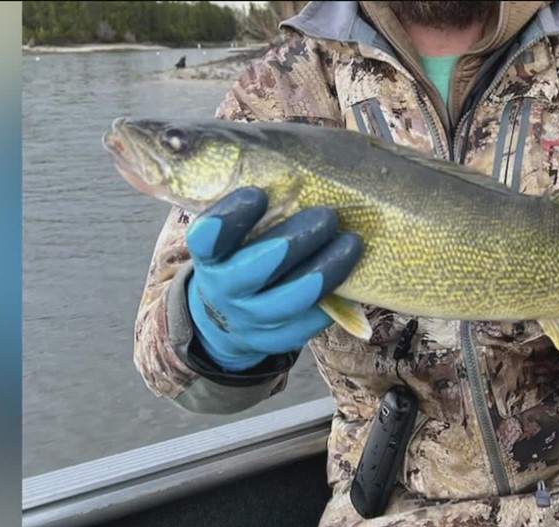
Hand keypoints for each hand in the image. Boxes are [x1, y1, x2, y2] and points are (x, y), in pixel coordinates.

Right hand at [185, 187, 362, 371]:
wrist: (226, 316)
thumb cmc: (240, 255)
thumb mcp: (235, 232)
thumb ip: (256, 204)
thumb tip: (293, 155)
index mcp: (209, 257)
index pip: (207, 239)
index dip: (231, 217)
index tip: (258, 194)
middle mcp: (223, 290)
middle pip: (256, 269)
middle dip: (295, 241)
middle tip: (327, 216)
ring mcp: (249, 319)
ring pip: (288, 300)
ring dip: (324, 271)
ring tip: (351, 243)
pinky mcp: (275, 339)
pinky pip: (307, 323)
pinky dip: (332, 300)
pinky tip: (349, 275)